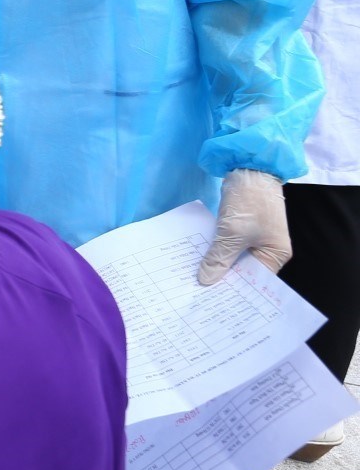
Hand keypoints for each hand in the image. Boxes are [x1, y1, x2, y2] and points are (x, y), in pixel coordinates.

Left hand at [198, 169, 290, 283]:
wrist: (249, 168)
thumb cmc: (249, 202)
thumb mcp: (232, 233)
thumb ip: (219, 258)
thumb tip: (205, 281)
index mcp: (275, 255)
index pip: (254, 282)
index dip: (234, 291)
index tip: (211, 302)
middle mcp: (268, 250)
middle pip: (243, 272)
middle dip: (223, 280)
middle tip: (197, 294)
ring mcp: (255, 239)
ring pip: (233, 259)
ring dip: (217, 265)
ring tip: (194, 281)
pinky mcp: (242, 229)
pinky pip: (228, 246)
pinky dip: (216, 251)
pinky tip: (198, 260)